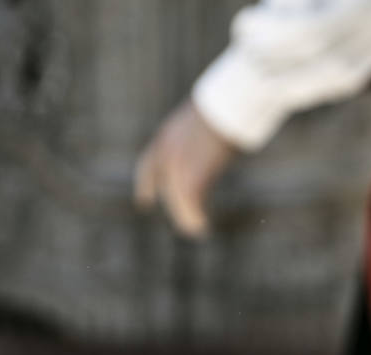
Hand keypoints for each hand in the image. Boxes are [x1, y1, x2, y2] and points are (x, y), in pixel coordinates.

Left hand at [134, 99, 237, 236]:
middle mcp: (165, 152)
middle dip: (174, 208)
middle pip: (164, 187)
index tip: (144, 200)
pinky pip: (189, 205)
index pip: (149, 165)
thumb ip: (204, 132)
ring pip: (175, 200)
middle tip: (185, 227)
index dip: (145, 184)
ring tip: (195, 232)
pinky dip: (194, 219)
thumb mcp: (208, 118)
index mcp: (166, 136)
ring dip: (185, 218)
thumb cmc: (226, 107)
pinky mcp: (189, 178)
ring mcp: (175, 166)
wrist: (226, 108)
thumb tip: (220, 136)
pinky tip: (201, 230)